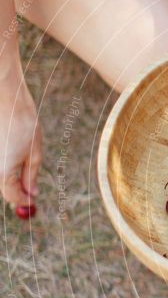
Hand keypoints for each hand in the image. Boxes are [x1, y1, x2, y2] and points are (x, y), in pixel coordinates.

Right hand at [0, 87, 41, 206]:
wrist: (5, 96)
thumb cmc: (22, 122)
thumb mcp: (34, 152)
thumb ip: (31, 176)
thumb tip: (32, 194)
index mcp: (3, 173)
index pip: (12, 196)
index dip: (23, 200)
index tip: (32, 200)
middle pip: (3, 186)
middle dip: (15, 189)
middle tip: (27, 189)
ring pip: (0, 174)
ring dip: (9, 174)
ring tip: (20, 155)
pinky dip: (3, 161)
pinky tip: (9, 144)